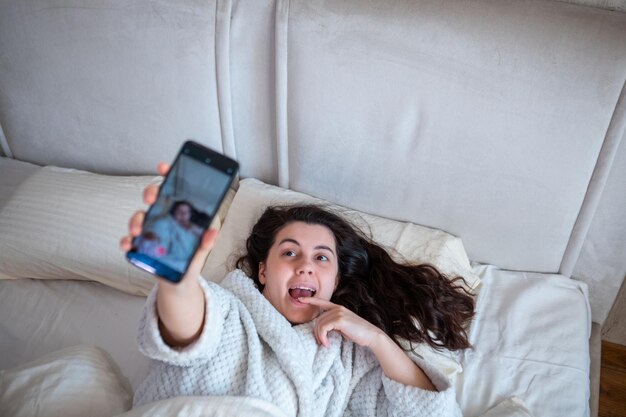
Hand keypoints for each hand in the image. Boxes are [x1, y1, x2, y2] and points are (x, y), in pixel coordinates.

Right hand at [119, 162, 218, 284]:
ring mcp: (149, 231)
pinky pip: (129, 240)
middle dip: (150, 193)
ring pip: (138, 217)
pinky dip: (126, 241)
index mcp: (178, 213)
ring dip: (135, 219)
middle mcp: (162, 218)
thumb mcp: (201, 250)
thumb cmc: (191, 257)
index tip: (163, 166)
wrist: (181, 281)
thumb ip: (206, 241)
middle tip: (152, 197)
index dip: (167, 175)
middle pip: (153, 198)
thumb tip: (213, 232)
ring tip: (138, 229)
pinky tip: (129, 244)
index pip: (173, 189)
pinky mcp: (140, 246)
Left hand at [298, 297, 384, 348]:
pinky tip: (327, 344)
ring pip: (319, 324)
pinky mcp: (339, 320)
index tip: (301, 298)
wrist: (371, 335)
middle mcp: (337, 308)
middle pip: (318, 319)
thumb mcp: (344, 326)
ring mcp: (338, 313)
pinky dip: (322, 338)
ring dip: (319, 337)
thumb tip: (322, 330)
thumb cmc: (358, 333)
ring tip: (325, 344)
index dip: (311, 300)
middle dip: (316, 333)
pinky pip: (323, 328)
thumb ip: (333, 323)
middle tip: (322, 343)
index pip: (322, 302)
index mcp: (338, 308)